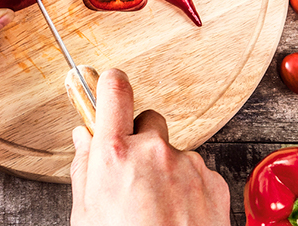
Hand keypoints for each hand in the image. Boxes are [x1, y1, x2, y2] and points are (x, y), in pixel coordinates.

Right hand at [69, 69, 230, 225]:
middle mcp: (154, 151)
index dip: (109, 84)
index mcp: (115, 154)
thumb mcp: (86, 213)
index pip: (114, 90)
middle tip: (132, 175)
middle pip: (148, 122)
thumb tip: (83, 137)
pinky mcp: (213, 181)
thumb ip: (85, 167)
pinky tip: (177, 217)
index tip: (107, 83)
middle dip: (140, 140)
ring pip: (174, 152)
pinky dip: (188, 188)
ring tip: (156, 210)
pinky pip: (197, 172)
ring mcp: (188, 165)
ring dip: (166, 170)